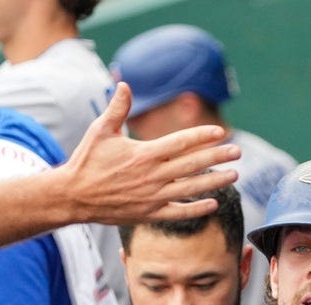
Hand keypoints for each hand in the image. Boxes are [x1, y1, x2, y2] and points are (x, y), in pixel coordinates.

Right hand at [59, 82, 241, 224]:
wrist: (72, 197)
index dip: (202, 136)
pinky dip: (196, 209)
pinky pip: (178, 212)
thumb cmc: (87, 161)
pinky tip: (213, 203)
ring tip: (234, 175)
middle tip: (238, 151)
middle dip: (218, 157)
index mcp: (143, 154)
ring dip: (215, 181)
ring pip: (191, 188)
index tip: (220, 132)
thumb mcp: (100, 131)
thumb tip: (125, 84)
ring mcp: (152, 197)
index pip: (180, 142)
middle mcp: (152, 176)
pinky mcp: (149, 213)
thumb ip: (117, 109)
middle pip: (193, 164)